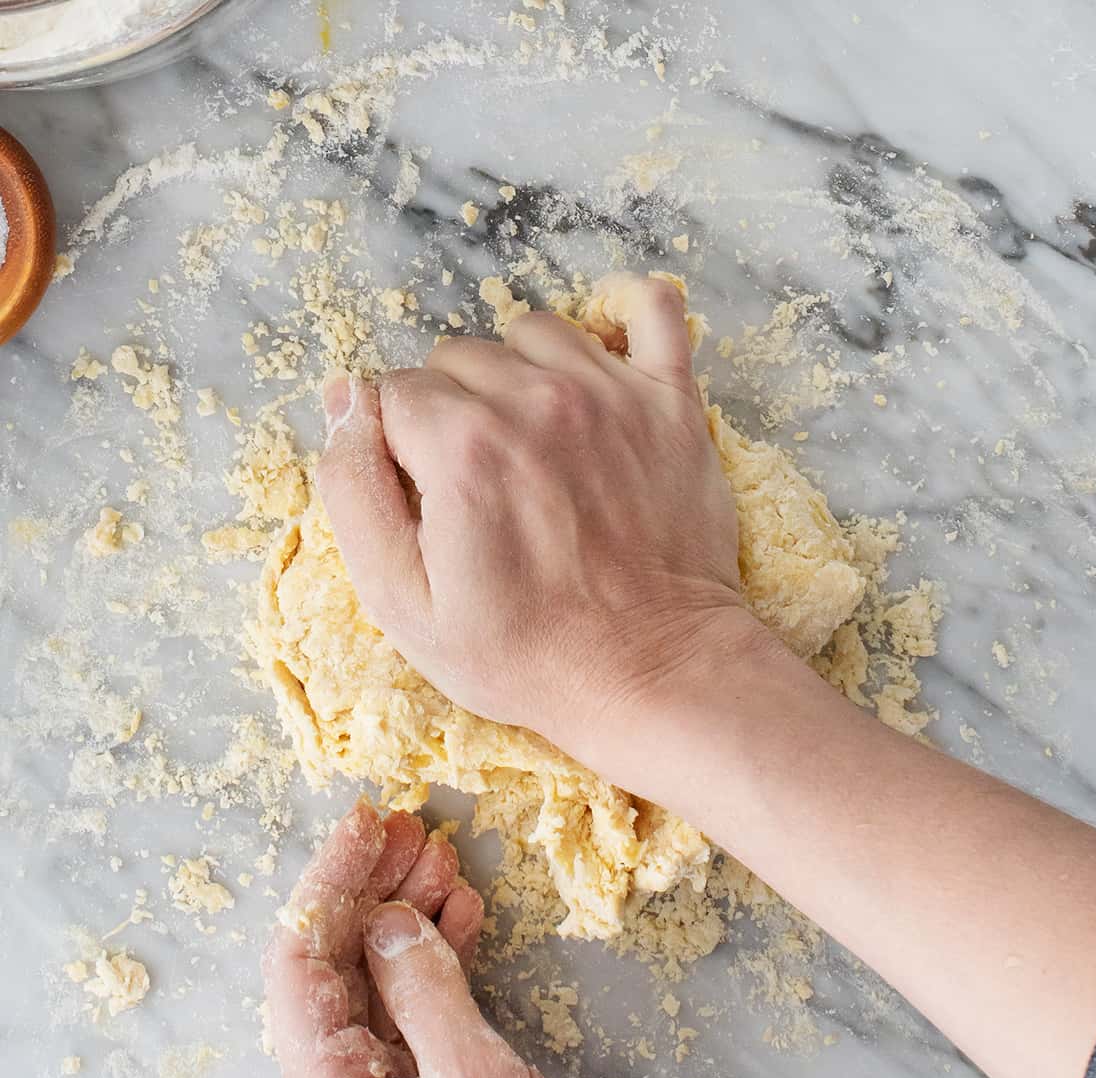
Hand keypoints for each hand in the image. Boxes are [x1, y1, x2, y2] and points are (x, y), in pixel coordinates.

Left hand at [264, 801, 546, 1077]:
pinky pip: (415, 1001)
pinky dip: (440, 951)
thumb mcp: (466, 1075)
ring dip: (413, 908)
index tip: (364, 823)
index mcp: (326, 1076)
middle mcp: (341, 1073)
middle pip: (337, 958)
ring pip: (379, 973)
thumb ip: (426, 996)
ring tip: (443, 860)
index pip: (297, 960)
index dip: (329, 880)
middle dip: (377, 883)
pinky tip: (463, 911)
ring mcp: (380, 1077)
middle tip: (411, 830)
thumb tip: (391, 921)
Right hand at [317, 275, 752, 767]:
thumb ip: (353, 490)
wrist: (651, 675)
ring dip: (520, 373)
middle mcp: (538, 400)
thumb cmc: (524, 653)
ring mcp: (614, 394)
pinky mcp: (673, 404)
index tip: (429, 498)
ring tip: (533, 438)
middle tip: (481, 483)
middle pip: (459, 359)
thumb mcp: (400, 602)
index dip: (399, 446)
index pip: (395, 393)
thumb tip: (344, 399)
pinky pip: (653, 307)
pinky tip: (604, 347)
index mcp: (464, 446)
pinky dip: (624, 310)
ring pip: (534, 332)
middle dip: (452, 412)